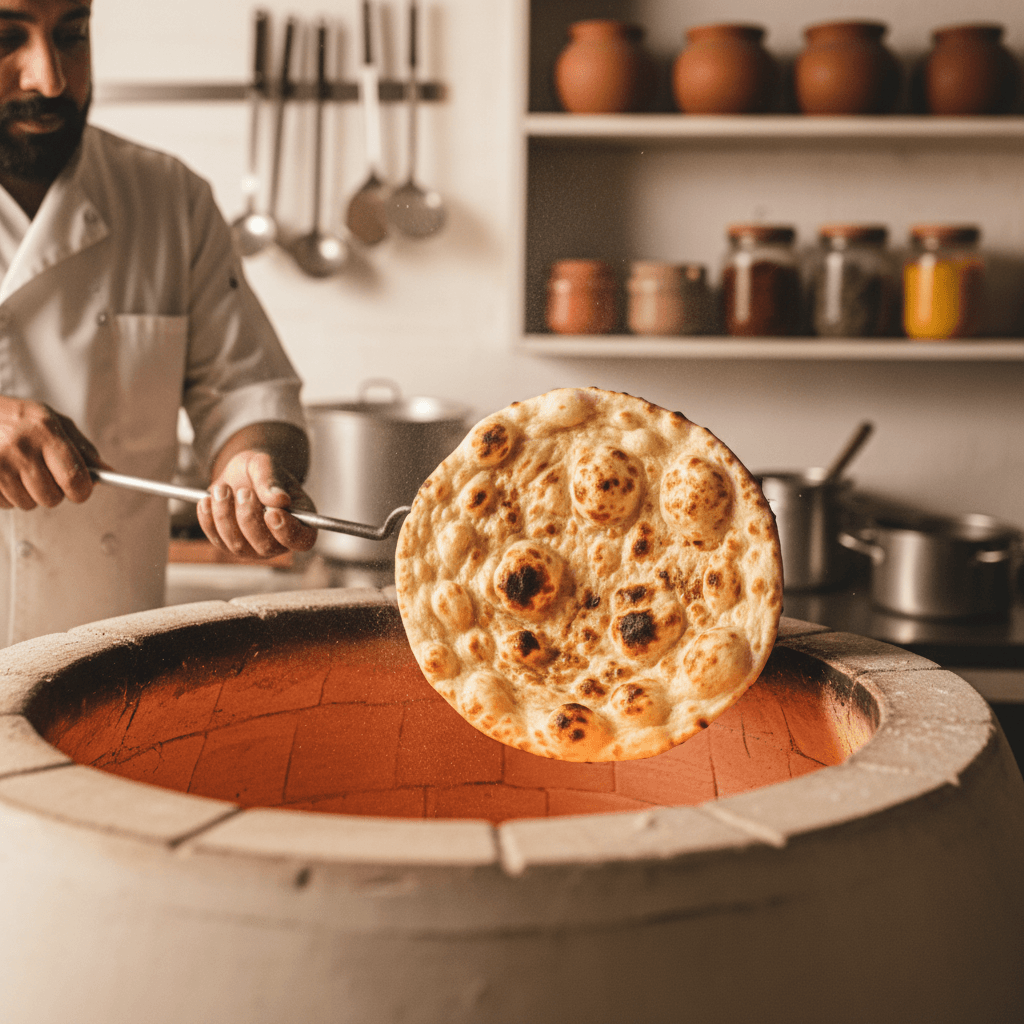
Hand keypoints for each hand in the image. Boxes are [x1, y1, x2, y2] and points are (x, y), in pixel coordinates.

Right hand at [0, 397, 105, 509]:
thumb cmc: (20, 419)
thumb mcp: (54, 422)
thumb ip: (82, 448)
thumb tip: (106, 472)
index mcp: (46, 432)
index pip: (73, 478)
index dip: (81, 491)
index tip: (81, 490)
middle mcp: (21, 448)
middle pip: (52, 498)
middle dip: (54, 492)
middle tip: (45, 473)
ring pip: (28, 504)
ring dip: (29, 494)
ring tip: (20, 469)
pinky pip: (6, 505)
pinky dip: (8, 495)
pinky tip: (5, 474)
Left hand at [197, 447, 316, 558]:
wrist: (240, 473)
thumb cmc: (260, 471)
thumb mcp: (265, 464)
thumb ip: (272, 480)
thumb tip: (279, 499)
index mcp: (300, 522)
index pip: (302, 540)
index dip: (288, 532)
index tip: (272, 513)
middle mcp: (279, 541)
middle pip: (266, 546)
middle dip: (250, 518)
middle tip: (243, 491)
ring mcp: (254, 547)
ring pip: (238, 545)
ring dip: (226, 516)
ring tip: (222, 489)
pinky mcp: (230, 545)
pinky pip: (218, 540)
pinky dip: (209, 520)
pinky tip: (207, 500)